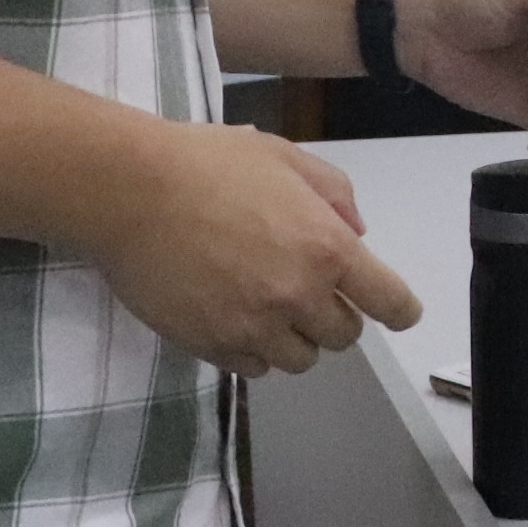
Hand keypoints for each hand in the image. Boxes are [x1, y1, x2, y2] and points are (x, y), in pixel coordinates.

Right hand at [84, 123, 421, 376]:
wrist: (128, 190)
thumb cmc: (206, 163)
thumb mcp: (284, 158)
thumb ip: (334, 195)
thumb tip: (356, 234)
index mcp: (327, 248)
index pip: (390, 304)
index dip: (399, 309)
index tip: (394, 310)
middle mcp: (298, 295)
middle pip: (344, 337)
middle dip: (334, 314)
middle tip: (306, 287)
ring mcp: (253, 326)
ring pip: (300, 360)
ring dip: (294, 337)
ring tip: (266, 304)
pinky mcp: (211, 345)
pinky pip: (253, 368)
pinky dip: (252, 350)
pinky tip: (234, 317)